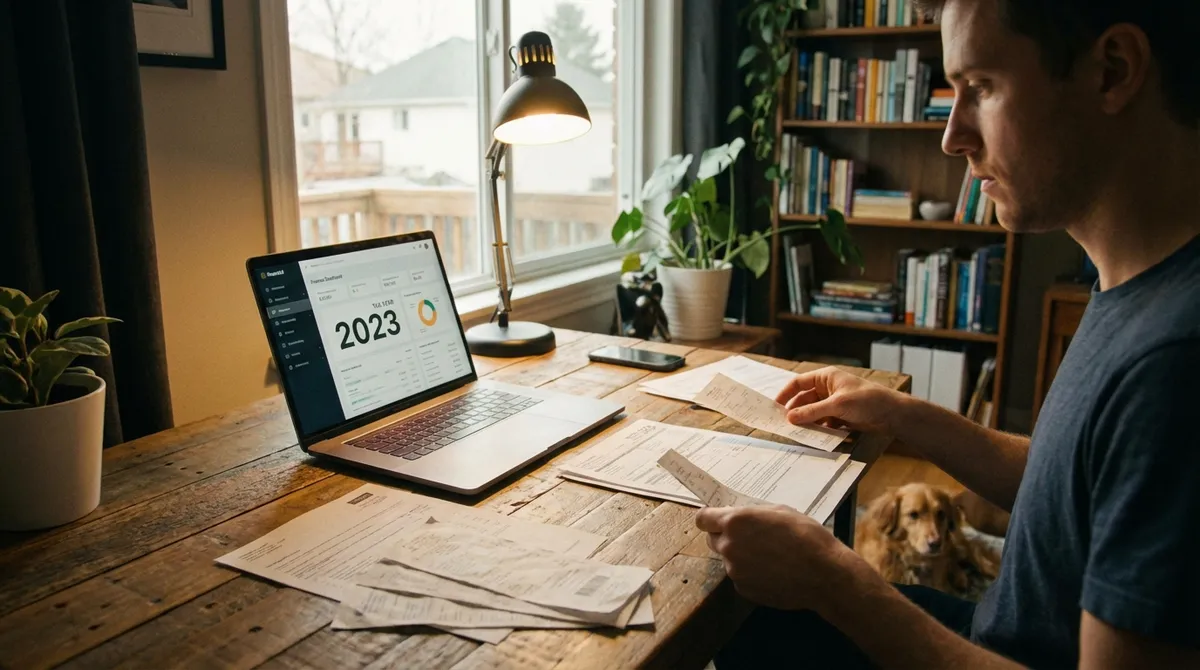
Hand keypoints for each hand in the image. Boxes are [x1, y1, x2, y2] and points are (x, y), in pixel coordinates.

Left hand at [695, 504, 854, 611]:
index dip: (709, 518)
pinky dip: (751, 574)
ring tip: (769, 556)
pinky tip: (773, 571)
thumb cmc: (806, 536)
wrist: (824, 574)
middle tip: (750, 537)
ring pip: (729, 559)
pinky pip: (740, 577)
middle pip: (712, 540)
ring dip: (741, 556)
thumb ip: (751, 514)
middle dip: (726, 536)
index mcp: (735, 522)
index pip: (702, 519)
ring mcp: (735, 570)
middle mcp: (729, 546)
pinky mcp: (744, 589)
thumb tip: (737, 517)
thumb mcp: (778, 511)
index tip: (716, 519)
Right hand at [775, 366, 905, 433]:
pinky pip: (823, 422)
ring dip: (807, 422)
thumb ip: (812, 412)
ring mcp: (834, 403)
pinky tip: (814, 436)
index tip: (775, 407)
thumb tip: (789, 418)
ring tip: (798, 433)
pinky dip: (818, 428)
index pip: (799, 383)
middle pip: (804, 400)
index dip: (786, 394)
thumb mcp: (837, 405)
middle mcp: (828, 389)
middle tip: (784, 425)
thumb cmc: (868, 401)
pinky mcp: (840, 416)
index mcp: (826, 377)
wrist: (893, 415)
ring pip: (813, 413)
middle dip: (796, 412)